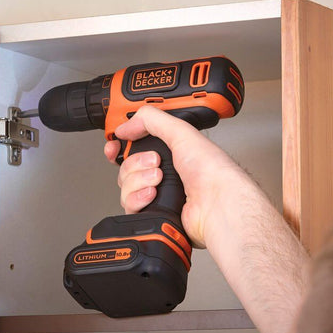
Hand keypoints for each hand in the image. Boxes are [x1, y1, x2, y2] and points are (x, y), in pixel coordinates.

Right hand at [104, 105, 244, 246]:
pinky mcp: (153, 212)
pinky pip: (129, 205)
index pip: (133, 146)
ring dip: (138, 180)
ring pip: (124, 185)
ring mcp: (157, 193)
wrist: (217, 205)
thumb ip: (151, 120)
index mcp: (169, 152)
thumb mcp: (181, 132)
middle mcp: (161, 172)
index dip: (119, 146)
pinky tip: (152, 195)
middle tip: (155, 162)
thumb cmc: (212, 171)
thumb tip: (125, 125)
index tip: (114, 145)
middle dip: (135, 163)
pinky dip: (138, 198)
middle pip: (124, 166)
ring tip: (158, 179)